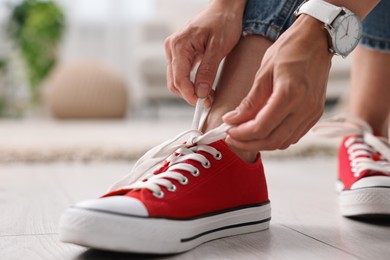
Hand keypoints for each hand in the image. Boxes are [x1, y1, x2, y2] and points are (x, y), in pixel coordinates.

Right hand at [164, 1, 244, 105]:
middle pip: (174, 82)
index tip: (202, 103)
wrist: (225, 8)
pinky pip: (181, 74)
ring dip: (190, 91)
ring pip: (176, 80)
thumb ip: (208, 70)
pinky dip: (191, 84)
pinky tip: (204, 87)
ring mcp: (174, 51)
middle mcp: (172, 48)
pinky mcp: (180, 54)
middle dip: (190, 95)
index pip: (178, 78)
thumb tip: (200, 92)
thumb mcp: (219, 47)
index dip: (189, 94)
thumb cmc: (223, 22)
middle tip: (208, 101)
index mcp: (179, 45)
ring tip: (209, 94)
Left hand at [223, 15, 332, 150]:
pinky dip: (275, 138)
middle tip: (231, 137)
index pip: (261, 127)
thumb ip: (249, 101)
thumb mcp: (263, 72)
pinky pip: (293, 136)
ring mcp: (313, 113)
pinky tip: (262, 131)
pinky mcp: (315, 114)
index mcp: (290, 94)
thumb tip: (232, 119)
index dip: (241, 133)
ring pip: (283, 142)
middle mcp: (305, 108)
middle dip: (248, 143)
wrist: (317, 39)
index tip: (227, 130)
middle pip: (272, 140)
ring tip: (243, 135)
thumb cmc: (291, 49)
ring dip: (261, 143)